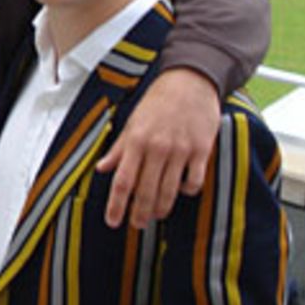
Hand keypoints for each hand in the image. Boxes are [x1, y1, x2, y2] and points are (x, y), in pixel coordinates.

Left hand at [96, 67, 220, 228]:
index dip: (116, 205)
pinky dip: (187, 191)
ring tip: (155, 215)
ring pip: (169, 190)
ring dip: (161, 207)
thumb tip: (102, 169)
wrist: (191, 80)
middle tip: (137, 225)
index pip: (122, 181)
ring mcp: (181, 150)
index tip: (113, 221)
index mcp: (136, 141)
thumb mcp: (132, 122)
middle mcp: (157, 147)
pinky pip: (194, 180)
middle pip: (145, 191)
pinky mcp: (202, 150)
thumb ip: (118, 149)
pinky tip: (181, 191)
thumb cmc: (158, 101)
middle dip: (139, 213)